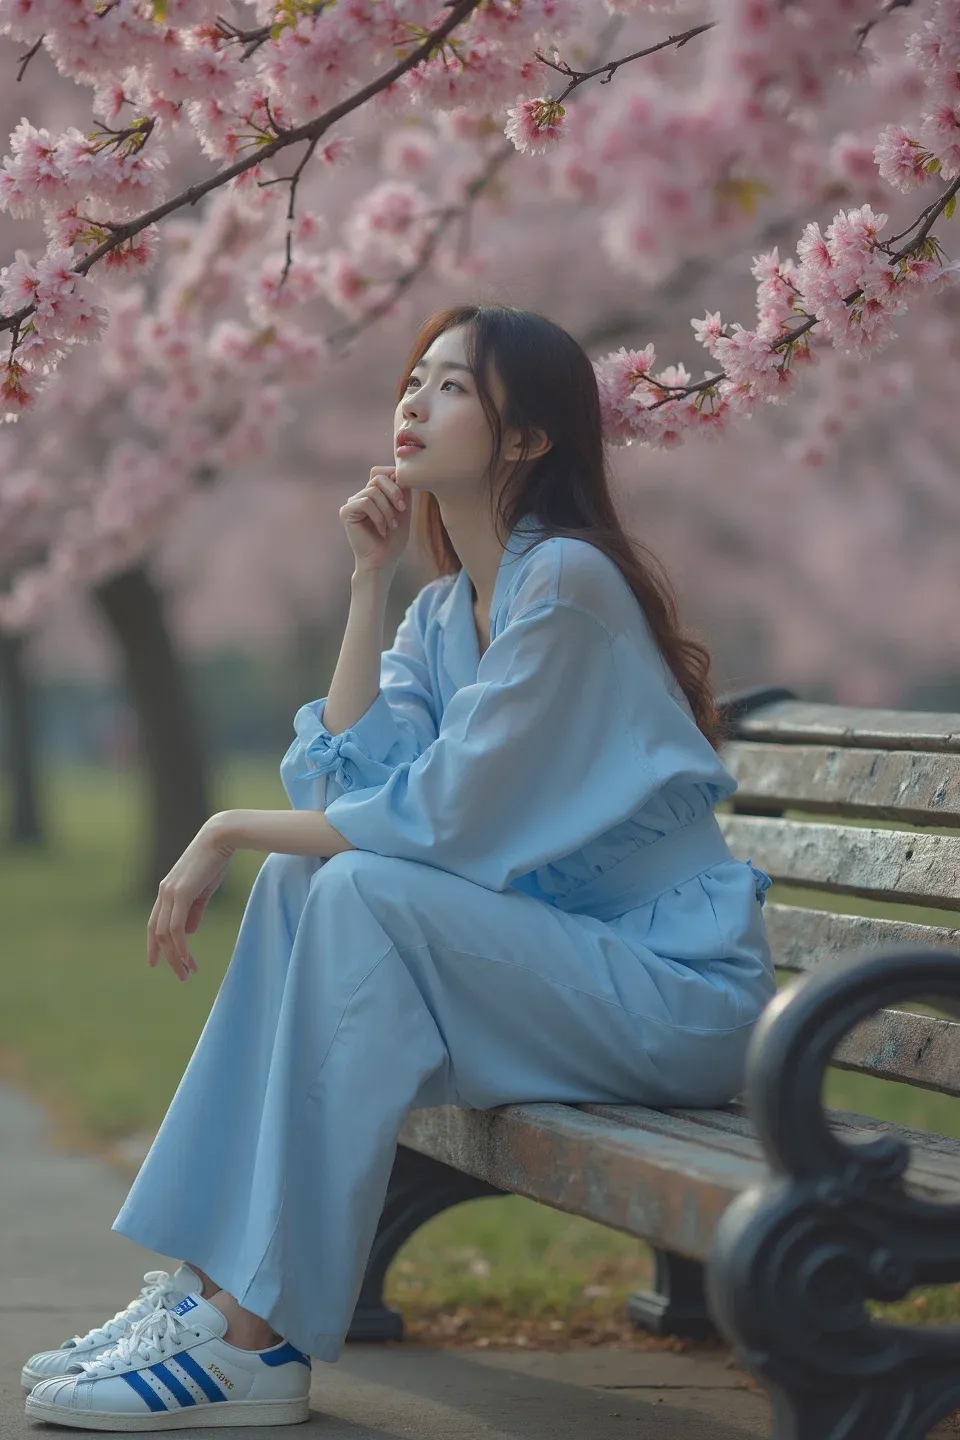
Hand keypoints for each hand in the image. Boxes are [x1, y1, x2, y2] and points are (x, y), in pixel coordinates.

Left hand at [147, 819, 234, 980]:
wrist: (221, 837)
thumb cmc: (215, 860)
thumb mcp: (204, 889)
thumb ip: (194, 910)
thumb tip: (188, 932)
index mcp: (167, 890)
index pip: (155, 923)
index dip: (153, 944)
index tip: (155, 963)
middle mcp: (164, 893)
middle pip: (157, 932)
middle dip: (166, 957)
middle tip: (180, 975)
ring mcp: (170, 893)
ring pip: (166, 934)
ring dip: (176, 956)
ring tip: (188, 972)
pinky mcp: (181, 894)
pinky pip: (176, 928)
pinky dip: (180, 946)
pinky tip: (187, 958)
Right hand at [340, 467, 410, 572]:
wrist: (384, 561)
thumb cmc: (394, 539)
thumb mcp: (403, 510)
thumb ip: (402, 490)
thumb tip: (400, 472)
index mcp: (374, 493)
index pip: (381, 471)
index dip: (395, 478)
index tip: (405, 497)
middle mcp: (361, 495)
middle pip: (377, 477)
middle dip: (394, 492)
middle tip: (402, 509)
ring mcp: (352, 503)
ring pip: (372, 491)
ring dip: (387, 509)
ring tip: (392, 525)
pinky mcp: (346, 512)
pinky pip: (365, 503)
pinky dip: (378, 516)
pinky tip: (382, 529)